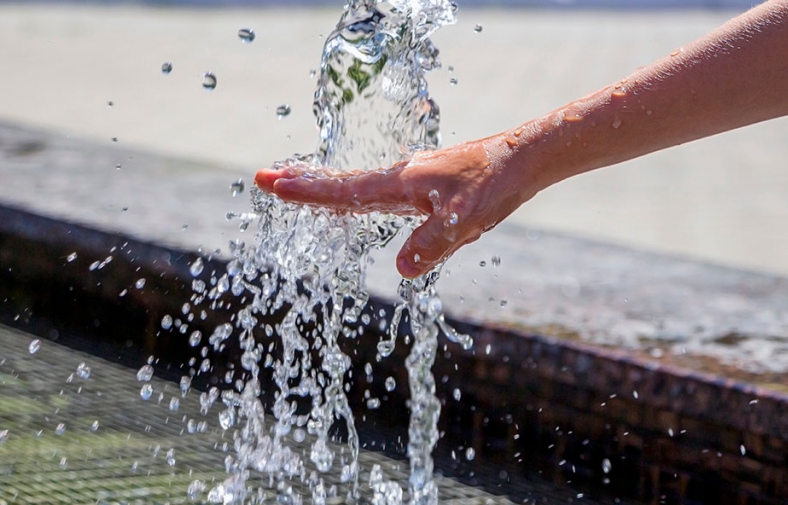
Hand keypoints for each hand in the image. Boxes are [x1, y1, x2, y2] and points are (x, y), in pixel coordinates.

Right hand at [255, 136, 536, 277]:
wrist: (521, 158)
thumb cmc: (494, 184)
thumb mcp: (463, 221)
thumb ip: (431, 243)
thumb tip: (400, 271)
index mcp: (400, 183)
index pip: (343, 191)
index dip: (306, 191)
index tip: (271, 183)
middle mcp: (399, 178)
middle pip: (340, 183)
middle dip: (303, 183)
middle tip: (265, 177)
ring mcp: (409, 180)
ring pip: (357, 185)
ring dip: (324, 186)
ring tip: (295, 185)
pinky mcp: (422, 186)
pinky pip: (377, 191)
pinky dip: (353, 193)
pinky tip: (354, 199)